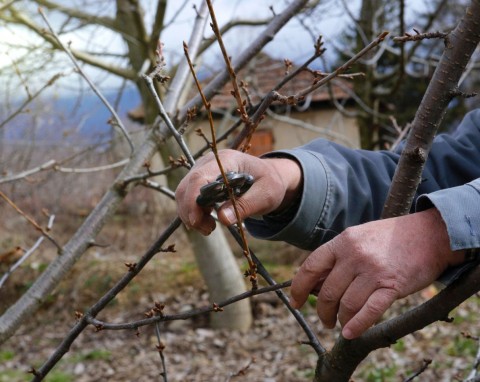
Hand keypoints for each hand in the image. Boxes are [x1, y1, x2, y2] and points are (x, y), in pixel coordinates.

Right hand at [175, 149, 301, 234]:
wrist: (268, 177)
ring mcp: (202, 171)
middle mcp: (208, 163)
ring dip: (191, 215)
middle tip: (209, 229)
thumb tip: (223, 219)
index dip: (193, 199)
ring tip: (210, 228)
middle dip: (191, 212)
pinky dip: (193, 213)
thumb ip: (246, 205)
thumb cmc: (269, 183)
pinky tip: (207, 223)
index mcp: (226, 160)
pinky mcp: (199, 182)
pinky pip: (187, 199)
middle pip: (186, 186)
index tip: (196, 220)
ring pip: (183, 194)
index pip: (200, 177)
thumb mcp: (266, 195)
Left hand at [290, 208, 464, 338]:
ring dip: (340, 320)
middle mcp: (354, 255)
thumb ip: (337, 257)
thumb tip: (314, 284)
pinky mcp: (392, 286)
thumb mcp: (358, 237)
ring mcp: (373, 271)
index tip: (296, 302)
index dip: (299, 288)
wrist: (430, 234)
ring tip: (341, 325)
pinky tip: (350, 333)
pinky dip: (357, 326)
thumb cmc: (389, 238)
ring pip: (346, 305)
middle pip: (327, 291)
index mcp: (342, 242)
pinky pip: (369, 312)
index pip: (310, 267)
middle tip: (325, 320)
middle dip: (322, 311)